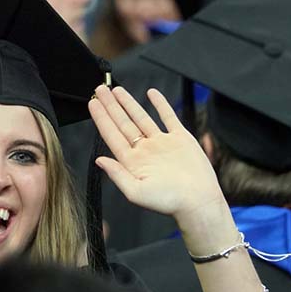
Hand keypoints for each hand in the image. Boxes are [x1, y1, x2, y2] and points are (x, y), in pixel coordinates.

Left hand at [90, 85, 226, 222]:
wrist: (199, 201)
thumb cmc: (168, 202)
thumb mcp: (136, 192)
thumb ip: (117, 174)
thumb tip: (98, 160)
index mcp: (132, 162)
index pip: (111, 135)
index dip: (101, 118)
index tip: (92, 104)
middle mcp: (144, 150)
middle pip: (123, 123)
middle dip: (110, 106)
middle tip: (99, 89)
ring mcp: (162, 143)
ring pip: (141, 117)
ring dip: (128, 103)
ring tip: (116, 90)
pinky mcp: (180, 139)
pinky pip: (168, 117)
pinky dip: (160, 104)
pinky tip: (151, 93)